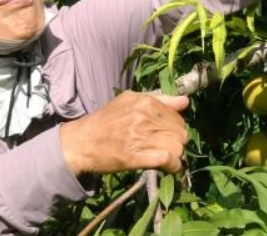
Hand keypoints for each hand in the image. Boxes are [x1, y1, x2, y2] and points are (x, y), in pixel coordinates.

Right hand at [59, 91, 189, 175]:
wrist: (81, 142)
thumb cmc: (106, 120)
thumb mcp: (130, 101)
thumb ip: (160, 99)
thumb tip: (185, 101)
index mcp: (145, 102)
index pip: (178, 117)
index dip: (176, 128)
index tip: (168, 135)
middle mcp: (144, 117)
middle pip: (180, 133)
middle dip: (177, 142)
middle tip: (166, 147)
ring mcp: (140, 137)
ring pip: (176, 147)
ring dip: (175, 155)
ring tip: (166, 157)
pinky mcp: (135, 157)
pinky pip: (167, 160)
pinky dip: (172, 166)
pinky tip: (168, 167)